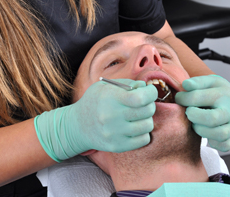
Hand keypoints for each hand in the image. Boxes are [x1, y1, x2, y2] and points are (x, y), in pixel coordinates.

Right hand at [35, 79, 156, 161]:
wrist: (78, 126)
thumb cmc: (96, 101)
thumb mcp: (106, 86)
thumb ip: (128, 84)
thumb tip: (145, 87)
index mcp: (110, 98)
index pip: (140, 97)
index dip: (151, 93)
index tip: (149, 92)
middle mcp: (112, 116)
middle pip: (147, 111)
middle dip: (150, 104)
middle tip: (143, 104)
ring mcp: (114, 133)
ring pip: (148, 126)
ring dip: (147, 119)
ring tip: (138, 116)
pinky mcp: (118, 146)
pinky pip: (144, 140)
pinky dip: (143, 132)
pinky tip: (134, 127)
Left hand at [175, 75, 229, 151]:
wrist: (227, 98)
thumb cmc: (211, 90)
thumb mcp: (206, 81)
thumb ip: (196, 82)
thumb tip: (186, 85)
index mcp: (223, 93)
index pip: (198, 97)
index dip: (183, 98)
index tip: (179, 98)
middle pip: (211, 119)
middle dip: (193, 116)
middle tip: (188, 112)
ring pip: (219, 134)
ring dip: (201, 130)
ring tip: (195, 123)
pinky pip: (224, 146)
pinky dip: (213, 142)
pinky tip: (205, 132)